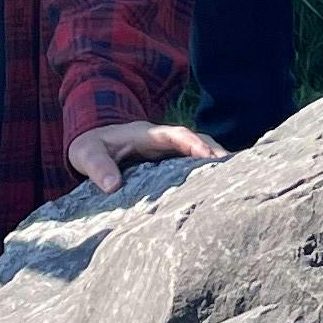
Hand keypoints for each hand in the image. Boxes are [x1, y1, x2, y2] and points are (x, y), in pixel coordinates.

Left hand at [67, 121, 223, 192]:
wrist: (91, 146)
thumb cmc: (90, 148)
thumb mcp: (87, 154)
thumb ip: (98, 167)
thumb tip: (114, 187)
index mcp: (146, 134)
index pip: (175, 134)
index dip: (193, 143)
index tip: (208, 156)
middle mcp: (162, 139)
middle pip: (196, 140)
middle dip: (215, 152)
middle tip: (235, 170)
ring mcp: (168, 150)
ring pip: (198, 151)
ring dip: (215, 161)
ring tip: (236, 180)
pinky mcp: (169, 162)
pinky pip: (192, 163)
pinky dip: (207, 170)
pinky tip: (220, 187)